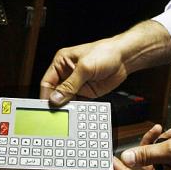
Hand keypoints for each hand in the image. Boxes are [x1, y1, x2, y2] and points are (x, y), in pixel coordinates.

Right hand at [39, 20, 170, 105]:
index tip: (46, 108)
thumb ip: (70, 85)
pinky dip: (77, 109)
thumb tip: (56, 98)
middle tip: (54, 115)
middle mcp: (67, 73)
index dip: (46, 95)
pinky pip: (78, 103)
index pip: (48, 81)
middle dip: (55, 103)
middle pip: (55, 92)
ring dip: (66, 107)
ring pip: (66, 99)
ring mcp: (77, 84)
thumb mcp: (85, 68)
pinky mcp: (87, 92)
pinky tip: (76, 114)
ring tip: (65, 116)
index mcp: (61, 62)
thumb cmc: (105, 53)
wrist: (125, 58)